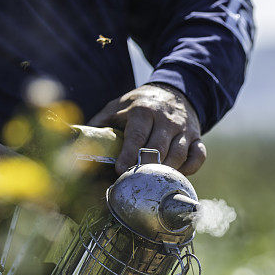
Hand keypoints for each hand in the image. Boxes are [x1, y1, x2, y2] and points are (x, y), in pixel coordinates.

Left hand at [88, 83, 205, 174]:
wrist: (174, 92)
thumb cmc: (139, 105)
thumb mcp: (117, 107)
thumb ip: (100, 125)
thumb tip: (75, 145)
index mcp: (143, 110)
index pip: (137, 135)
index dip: (130, 154)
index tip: (121, 170)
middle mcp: (166, 118)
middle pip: (159, 148)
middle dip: (147, 167)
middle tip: (135, 182)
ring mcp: (184, 128)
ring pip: (179, 154)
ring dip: (166, 171)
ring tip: (152, 182)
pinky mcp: (197, 137)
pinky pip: (199, 156)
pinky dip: (189, 168)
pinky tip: (176, 175)